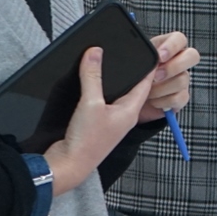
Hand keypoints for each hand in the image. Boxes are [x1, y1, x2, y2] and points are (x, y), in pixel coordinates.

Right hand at [45, 47, 155, 195]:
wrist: (69, 165)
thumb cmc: (86, 142)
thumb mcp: (90, 102)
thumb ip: (92, 76)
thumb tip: (94, 52)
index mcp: (130, 111)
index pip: (145, 83)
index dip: (147, 66)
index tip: (147, 50)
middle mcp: (123, 117)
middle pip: (131, 89)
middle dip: (130, 71)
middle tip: (128, 53)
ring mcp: (110, 122)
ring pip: (115, 95)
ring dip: (113, 82)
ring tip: (109, 64)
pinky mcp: (96, 126)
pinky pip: (101, 103)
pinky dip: (98, 91)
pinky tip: (90, 85)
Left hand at [137, 31, 199, 123]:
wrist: (130, 100)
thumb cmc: (133, 76)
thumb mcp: (134, 63)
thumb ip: (140, 57)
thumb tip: (140, 56)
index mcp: (166, 48)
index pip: (179, 39)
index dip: (172, 46)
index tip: (160, 56)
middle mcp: (178, 62)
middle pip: (192, 56)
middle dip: (173, 67)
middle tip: (156, 76)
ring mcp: (181, 79)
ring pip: (183, 80)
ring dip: (162, 88)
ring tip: (147, 92)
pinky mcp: (181, 96)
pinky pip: (180, 98)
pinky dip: (164, 101)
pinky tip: (153, 101)